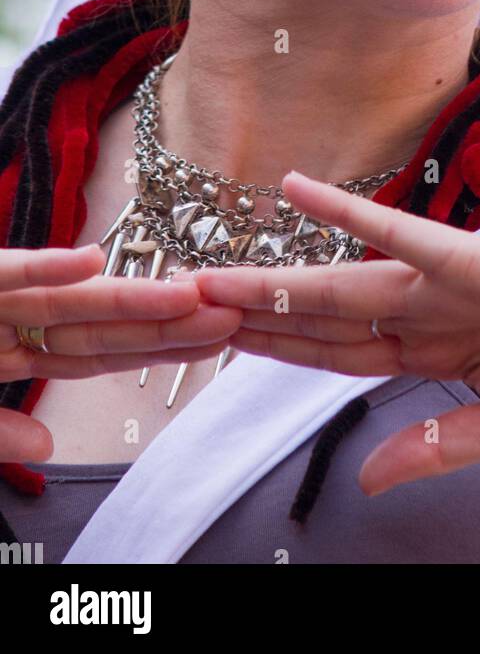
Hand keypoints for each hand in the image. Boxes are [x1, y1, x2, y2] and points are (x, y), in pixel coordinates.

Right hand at [0, 243, 241, 462]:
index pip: (99, 355)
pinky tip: (91, 260)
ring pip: (73, 300)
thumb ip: (2, 432)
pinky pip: (11, 274)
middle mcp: (20, 322)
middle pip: (102, 326)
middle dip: (167, 324)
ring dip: (129, 296)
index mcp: (21, 352)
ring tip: (188, 294)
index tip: (213, 343)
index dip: (156, 349)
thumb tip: (47, 447)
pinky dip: (48, 268)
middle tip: (228, 316)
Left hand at [194, 171, 479, 494]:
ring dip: (273, 279)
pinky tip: (297, 192)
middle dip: (255, 317)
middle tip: (187, 309)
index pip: (337, 354)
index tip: (221, 347)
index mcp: (434, 351)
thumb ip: (438, 446)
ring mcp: (442, 280)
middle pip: (322, 318)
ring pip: (341, 279)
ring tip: (210, 278)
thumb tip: (372, 480)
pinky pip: (395, 231)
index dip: (278, 351)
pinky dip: (346, 213)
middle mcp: (426, 310)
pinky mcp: (468, 255)